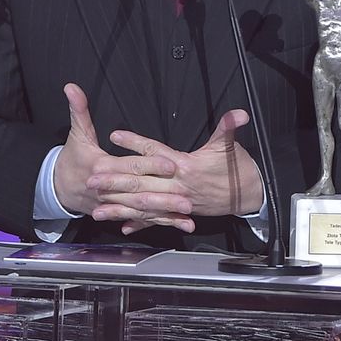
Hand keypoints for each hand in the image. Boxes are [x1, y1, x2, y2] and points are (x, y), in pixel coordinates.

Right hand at [53, 84, 183, 226]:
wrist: (58, 189)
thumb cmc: (72, 159)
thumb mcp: (76, 133)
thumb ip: (78, 110)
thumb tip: (72, 88)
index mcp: (102, 167)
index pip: (130, 166)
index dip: (150, 165)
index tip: (170, 164)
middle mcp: (110, 190)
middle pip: (140, 193)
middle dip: (164, 195)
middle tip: (187, 196)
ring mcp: (114, 205)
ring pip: (143, 210)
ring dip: (166, 214)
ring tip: (187, 215)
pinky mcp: (119, 213)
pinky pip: (141, 219)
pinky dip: (160, 222)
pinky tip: (178, 224)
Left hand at [89, 108, 262, 234]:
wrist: (247, 195)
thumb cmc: (237, 168)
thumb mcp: (231, 145)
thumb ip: (229, 128)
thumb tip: (239, 114)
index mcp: (185, 166)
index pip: (155, 152)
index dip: (135, 143)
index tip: (115, 135)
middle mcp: (177, 186)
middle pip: (141, 182)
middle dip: (115, 181)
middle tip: (92, 179)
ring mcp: (176, 202)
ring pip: (143, 206)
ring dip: (120, 207)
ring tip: (97, 209)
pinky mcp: (179, 212)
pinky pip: (156, 220)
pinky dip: (139, 223)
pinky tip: (122, 226)